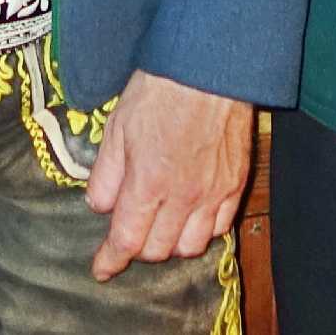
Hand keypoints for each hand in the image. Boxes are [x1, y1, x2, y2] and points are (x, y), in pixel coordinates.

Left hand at [84, 70, 252, 281]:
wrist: (208, 66)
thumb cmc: (160, 90)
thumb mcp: (117, 127)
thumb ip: (106, 174)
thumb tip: (99, 206)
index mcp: (148, 183)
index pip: (127, 240)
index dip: (111, 260)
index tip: (102, 269)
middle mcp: (183, 196)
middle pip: (158, 249)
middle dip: (138, 248)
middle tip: (129, 233)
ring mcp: (214, 192)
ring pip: (191, 246)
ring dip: (171, 244)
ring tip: (161, 227)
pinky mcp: (236, 183)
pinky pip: (220, 227)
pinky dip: (203, 231)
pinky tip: (191, 217)